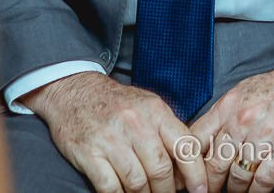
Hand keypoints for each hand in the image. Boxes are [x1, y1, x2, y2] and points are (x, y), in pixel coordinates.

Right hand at [25, 71, 207, 192]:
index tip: (200, 191)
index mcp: (155, 111)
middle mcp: (134, 123)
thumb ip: (167, 132)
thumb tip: (187, 167)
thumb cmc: (116, 104)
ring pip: (137, 182)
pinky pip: (110, 187)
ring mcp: (110, 139)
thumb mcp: (148, 106)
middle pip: (161, 169)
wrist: (74, 91)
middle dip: (167, 190)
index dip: (195, 174)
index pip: (184, 146)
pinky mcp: (89, 153)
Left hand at [188, 61, 273, 192]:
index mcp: (229, 106)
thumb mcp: (243, 91)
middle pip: (215, 164)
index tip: (186, 177)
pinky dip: (256, 192)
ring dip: (234, 189)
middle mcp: (243, 121)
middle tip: (209, 192)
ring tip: (234, 192)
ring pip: (238, 175)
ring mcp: (265, 136)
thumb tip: (201, 140)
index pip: (196, 140)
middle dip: (210, 183)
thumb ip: (221, 114)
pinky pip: (264, 180)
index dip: (187, 163)